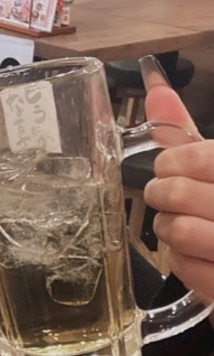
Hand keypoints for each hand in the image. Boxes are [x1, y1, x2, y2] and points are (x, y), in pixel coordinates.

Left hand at [141, 57, 213, 297]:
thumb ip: (188, 132)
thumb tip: (156, 87)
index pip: (199, 157)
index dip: (172, 162)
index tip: (171, 167)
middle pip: (179, 192)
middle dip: (162, 194)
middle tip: (168, 197)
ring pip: (178, 231)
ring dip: (169, 228)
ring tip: (183, 225)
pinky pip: (185, 268)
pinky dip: (181, 261)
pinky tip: (196, 254)